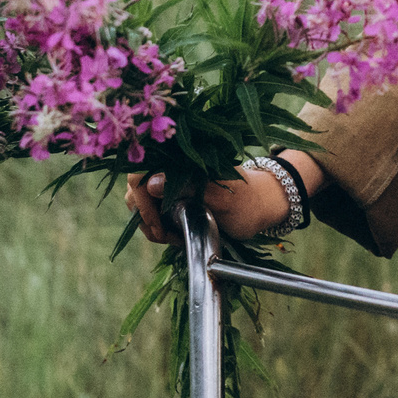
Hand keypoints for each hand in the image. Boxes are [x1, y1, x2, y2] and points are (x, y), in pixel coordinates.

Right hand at [127, 150, 326, 243]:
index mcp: (180, 160)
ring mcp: (169, 185)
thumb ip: (190, 188)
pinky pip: (151, 214)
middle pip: (134, 190)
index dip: (140, 200)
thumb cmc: (248, 201)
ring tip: (175, 237)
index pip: (138, 171)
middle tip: (168, 236)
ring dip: (152, 225)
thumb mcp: (224, 198)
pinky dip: (158, 228)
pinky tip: (177, 236)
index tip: (158, 225)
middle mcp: (169, 169)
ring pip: (140, 204)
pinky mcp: (171, 200)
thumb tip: (151, 183)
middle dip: (146, 218)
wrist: (263, 207)